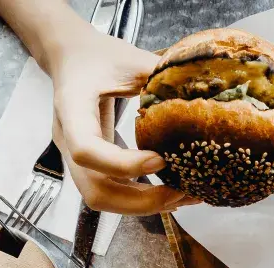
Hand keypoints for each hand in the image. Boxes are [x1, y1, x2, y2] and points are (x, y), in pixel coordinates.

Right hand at [48, 25, 188, 214]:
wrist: (70, 57)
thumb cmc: (97, 55)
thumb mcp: (129, 58)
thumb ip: (160, 77)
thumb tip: (204, 90)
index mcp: (71, 109)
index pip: (87, 150)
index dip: (124, 164)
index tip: (161, 161)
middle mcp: (68, 140)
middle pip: (95, 191)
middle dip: (139, 201)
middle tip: (179, 193)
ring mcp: (76, 157)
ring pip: (102, 198)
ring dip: (142, 206)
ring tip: (181, 197)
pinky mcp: (90, 164)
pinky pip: (111, 191)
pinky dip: (139, 198)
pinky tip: (169, 193)